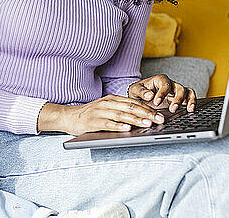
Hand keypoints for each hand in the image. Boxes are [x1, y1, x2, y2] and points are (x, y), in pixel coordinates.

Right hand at [38, 95, 165, 135]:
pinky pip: (108, 124)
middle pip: (130, 107)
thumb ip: (120, 110)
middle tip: (158, 119)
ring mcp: (100, 112)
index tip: (159, 114)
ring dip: (136, 120)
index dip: (148, 108)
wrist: (68, 116)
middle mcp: (107, 103)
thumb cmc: (89, 114)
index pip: (133, 102)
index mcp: (112, 99)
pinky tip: (127, 129)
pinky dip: (119, 126)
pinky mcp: (93, 122)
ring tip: (147, 123)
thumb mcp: (105, 108)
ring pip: (121, 115)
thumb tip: (140, 117)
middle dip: (146, 113)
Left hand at [128, 74, 196, 112]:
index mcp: (159, 80)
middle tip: (172, 109)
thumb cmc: (138, 92)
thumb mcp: (135, 90)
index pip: (164, 84)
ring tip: (188, 109)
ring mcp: (176, 91)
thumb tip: (149, 95)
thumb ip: (141, 92)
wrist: (140, 97)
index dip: (162, 93)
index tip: (156, 102)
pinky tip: (190, 110)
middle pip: (179, 87)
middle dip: (177, 98)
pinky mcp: (180, 98)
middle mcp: (170, 84)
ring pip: (187, 91)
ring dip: (189, 100)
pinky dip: (192, 102)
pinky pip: (190, 97)